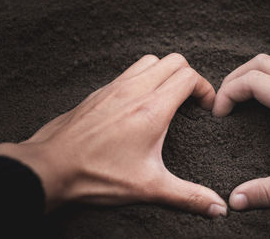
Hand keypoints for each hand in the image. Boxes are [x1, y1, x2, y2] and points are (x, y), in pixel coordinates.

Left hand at [0, 53, 226, 216]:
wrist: (50, 167)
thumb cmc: (96, 175)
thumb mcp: (149, 187)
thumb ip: (188, 196)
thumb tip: (218, 208)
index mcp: (152, 109)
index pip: (188, 76)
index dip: (205, 89)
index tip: (206, 108)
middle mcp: (135, 90)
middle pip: (173, 61)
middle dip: (189, 77)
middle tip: (191, 100)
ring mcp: (115, 87)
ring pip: (150, 61)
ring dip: (165, 73)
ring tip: (168, 97)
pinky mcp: (100, 92)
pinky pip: (129, 72)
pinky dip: (144, 78)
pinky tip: (141, 102)